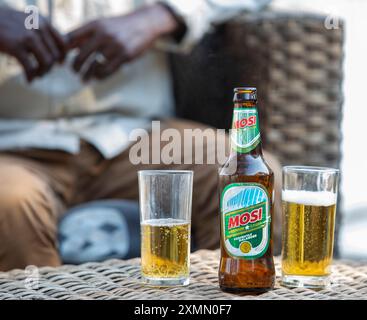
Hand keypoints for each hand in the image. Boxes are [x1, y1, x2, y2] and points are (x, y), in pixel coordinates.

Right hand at [0, 7, 65, 81]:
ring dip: (42, 73)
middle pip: (55, 55)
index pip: (63, 43)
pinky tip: (28, 80)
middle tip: (42, 72)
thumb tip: (56, 52)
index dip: (63, 56)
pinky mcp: (16, 47)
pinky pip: (31, 68)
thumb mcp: (27, 22)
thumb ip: (41, 32)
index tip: (59, 64)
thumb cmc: (6, 23)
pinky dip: (31, 77)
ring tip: (36, 75)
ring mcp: (28, 37)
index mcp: (43, 22)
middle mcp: (38, 28)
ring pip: (47, 63)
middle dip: (50, 67)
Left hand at [68, 4, 182, 80]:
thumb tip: (67, 46)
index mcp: (94, 25)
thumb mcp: (102, 24)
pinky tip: (97, 77)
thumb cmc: (119, 26)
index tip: (61, 60)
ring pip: (94, 65)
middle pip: (80, 55)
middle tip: (74, 71)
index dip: (62, 51)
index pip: (71, 38)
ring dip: (86, 74)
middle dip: (74, 66)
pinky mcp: (125, 55)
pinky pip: (107, 70)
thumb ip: (86, 34)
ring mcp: (114, 46)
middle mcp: (103, 34)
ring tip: (83, 79)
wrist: (144, 24)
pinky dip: (100, 76)